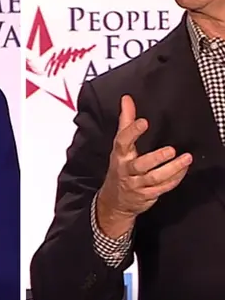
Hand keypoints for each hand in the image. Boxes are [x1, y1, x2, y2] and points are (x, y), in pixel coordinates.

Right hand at [97, 95, 191, 236]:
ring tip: (185, 159)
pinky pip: (162, 188)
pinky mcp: (146, 194)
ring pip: (154, 178)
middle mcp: (127, 169)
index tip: (143, 121)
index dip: (132, 131)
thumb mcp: (120, 145)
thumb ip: (125, 121)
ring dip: (171, 169)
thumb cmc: (120, 167)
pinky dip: (174, 180)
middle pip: (140, 164)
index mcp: (120, 155)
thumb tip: (127, 99)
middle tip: (171, 150)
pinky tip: (183, 171)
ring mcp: (136, 183)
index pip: (123, 141)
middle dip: (156, 158)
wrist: (115, 200)